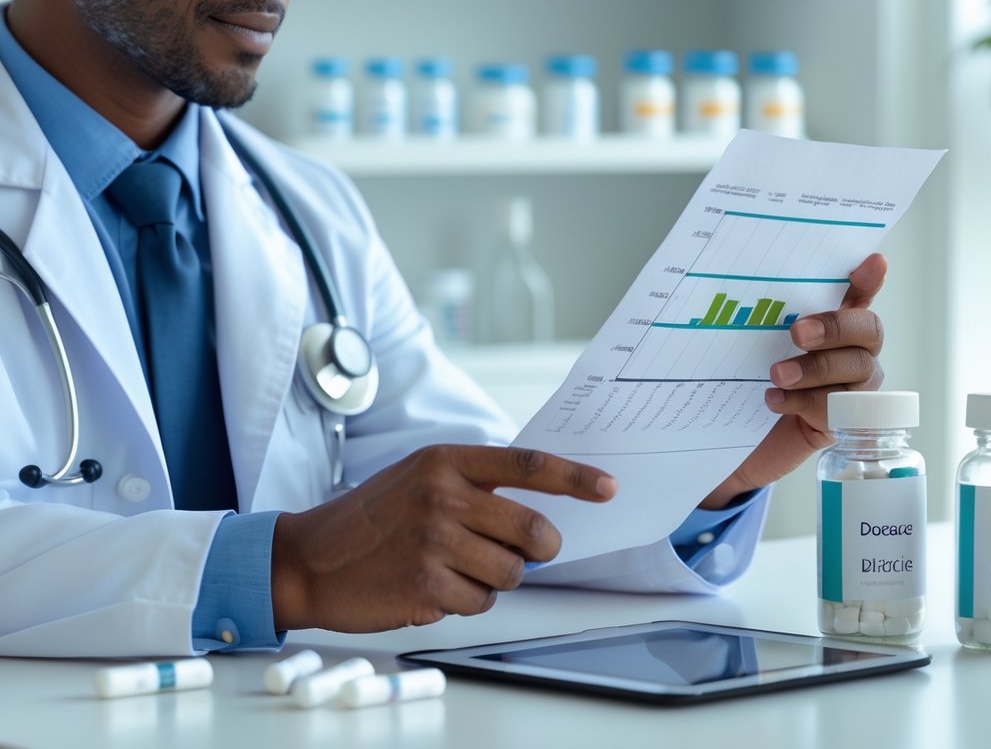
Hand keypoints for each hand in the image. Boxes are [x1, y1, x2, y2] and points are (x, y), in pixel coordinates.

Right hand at [270, 445, 615, 632]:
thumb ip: (474, 485)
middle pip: (534, 530)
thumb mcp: (420, 477)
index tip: (607, 487)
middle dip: (540, 549)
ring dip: (495, 579)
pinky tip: (432, 586)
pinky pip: (479, 603)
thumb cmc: (371, 517)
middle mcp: (444, 496)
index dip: (574, 478)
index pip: (527, 465)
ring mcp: (435, 542)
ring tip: (456, 568)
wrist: (309, 557)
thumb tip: (535, 515)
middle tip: (527, 552)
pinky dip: (466, 601)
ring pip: (511, 574)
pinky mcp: (426, 586)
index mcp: (447, 461)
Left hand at [700, 253, 886, 509]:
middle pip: (868, 330)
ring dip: (815, 369)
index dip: (870, 279)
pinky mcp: (844, 421)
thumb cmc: (756, 377)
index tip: (873, 261)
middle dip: (834, 327)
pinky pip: (838, 408)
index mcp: (834, 325)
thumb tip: (737, 289)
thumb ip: (763, 318)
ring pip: (857, 369)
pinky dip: (804, 402)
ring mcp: (855, 387)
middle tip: (796, 333)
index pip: (860, 295)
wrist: (747, 433)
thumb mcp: (755, 344)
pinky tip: (773, 400)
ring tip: (777, 374)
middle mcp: (853, 351)